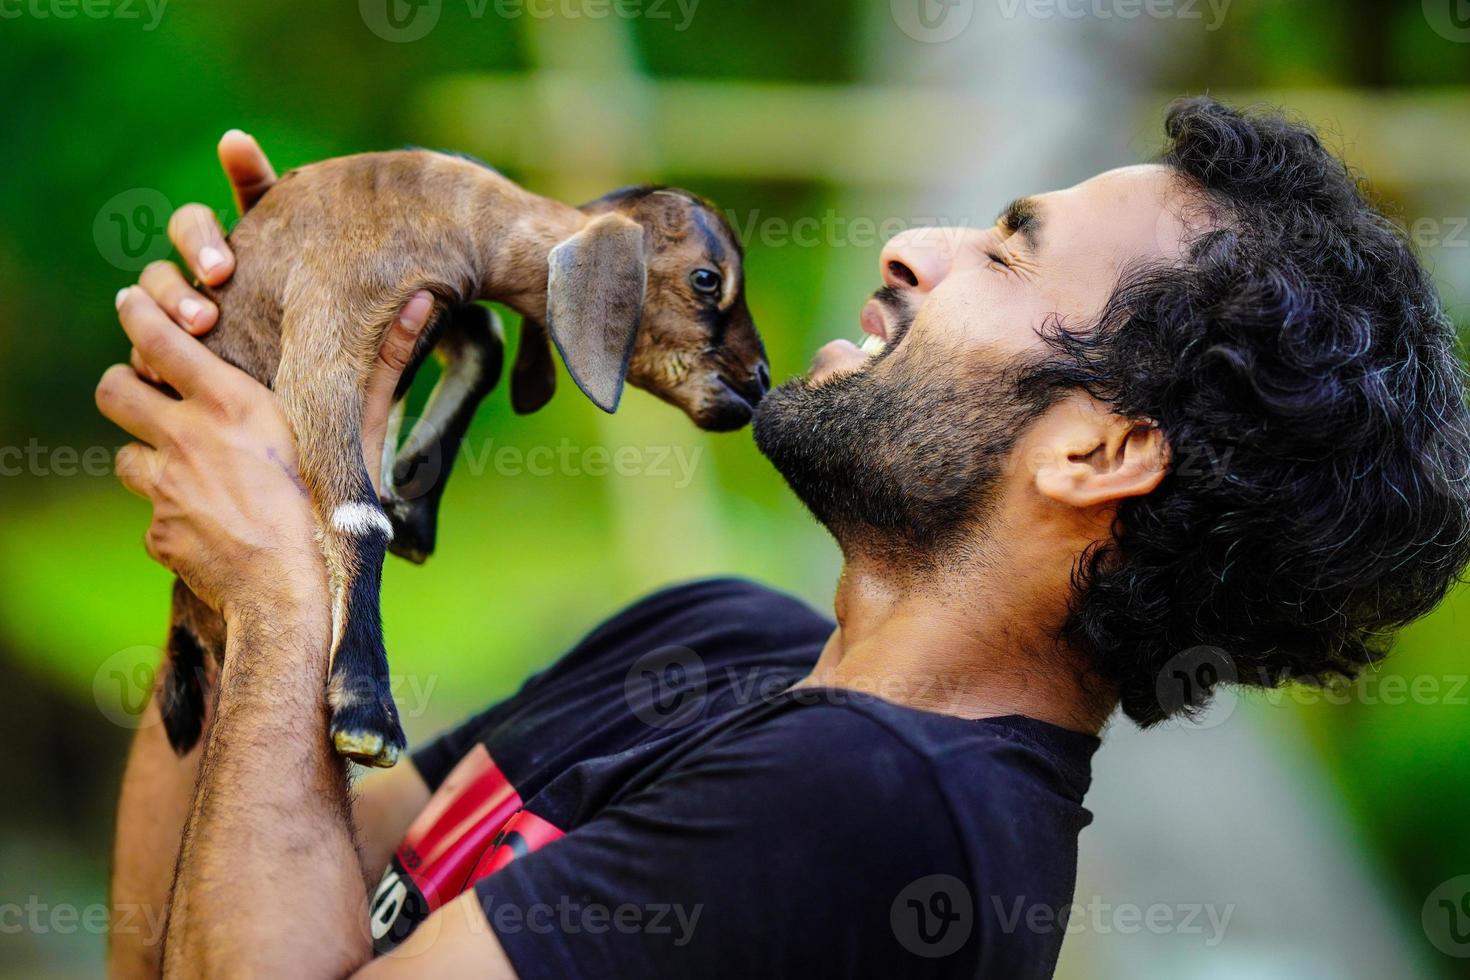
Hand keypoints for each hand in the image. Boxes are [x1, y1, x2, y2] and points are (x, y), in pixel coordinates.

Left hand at [100, 130, 431, 620]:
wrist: (294, 600)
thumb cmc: (338, 513)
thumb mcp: (365, 434)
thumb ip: (386, 364)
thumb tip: (422, 300)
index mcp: (232, 404)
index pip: (155, 337)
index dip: (138, 314)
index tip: (133, 303)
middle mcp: (186, 438)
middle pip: (113, 388)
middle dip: (126, 386)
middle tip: (150, 392)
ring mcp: (165, 489)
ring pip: (125, 455)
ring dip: (149, 457)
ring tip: (187, 467)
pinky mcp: (159, 534)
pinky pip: (152, 515)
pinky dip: (173, 516)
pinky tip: (211, 525)